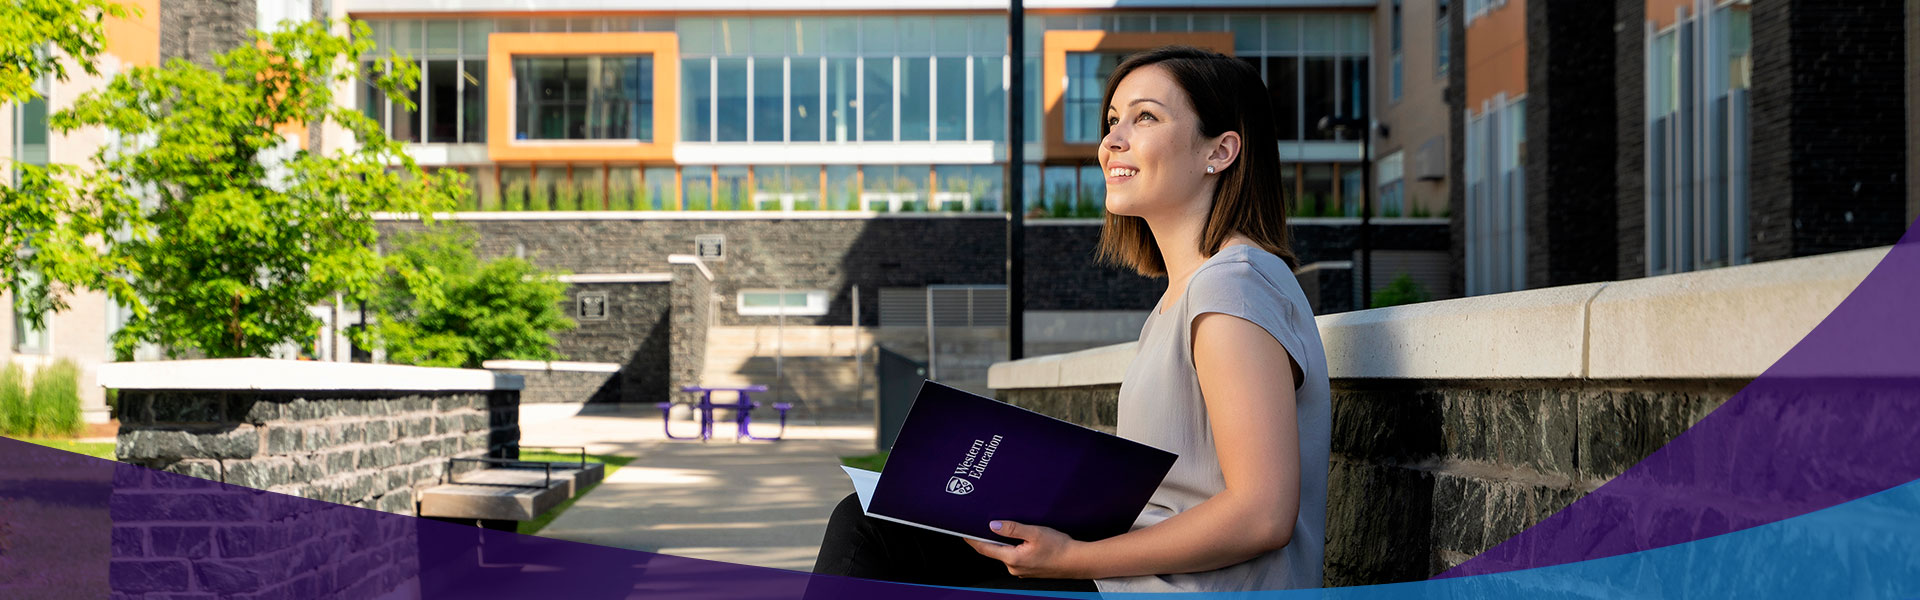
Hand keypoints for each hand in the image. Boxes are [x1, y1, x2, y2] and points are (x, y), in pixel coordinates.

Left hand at [963, 521, 1085, 578]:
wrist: (1077, 561)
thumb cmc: (1059, 547)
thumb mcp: (1035, 533)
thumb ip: (1013, 529)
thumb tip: (992, 525)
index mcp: (1013, 559)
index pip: (985, 548)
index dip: (972, 540)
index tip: (962, 531)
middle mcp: (1014, 568)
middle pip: (994, 551)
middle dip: (988, 538)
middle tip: (981, 523)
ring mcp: (1021, 570)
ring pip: (1005, 553)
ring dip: (1002, 542)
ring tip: (1002, 527)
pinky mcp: (1029, 569)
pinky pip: (1015, 557)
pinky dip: (1012, 547)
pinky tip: (1020, 539)